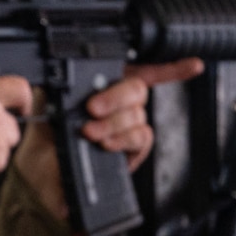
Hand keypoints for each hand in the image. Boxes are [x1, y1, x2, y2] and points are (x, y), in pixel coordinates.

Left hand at [13, 58, 203, 224]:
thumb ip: (58, 87)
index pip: (141, 71)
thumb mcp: (47, 103)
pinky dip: (124, 139)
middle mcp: (120, 105)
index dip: (169, 67)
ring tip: (90, 133)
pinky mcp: (132, 150)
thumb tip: (57, 79)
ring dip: (114, 123)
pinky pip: (140, 138)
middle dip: (116, 97)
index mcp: (104, 85)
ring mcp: (128, 127)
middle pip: (138, 89)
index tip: (193, 65)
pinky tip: (108, 144)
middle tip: (92, 108)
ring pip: (137, 114)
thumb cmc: (45, 136)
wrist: (43, 170)